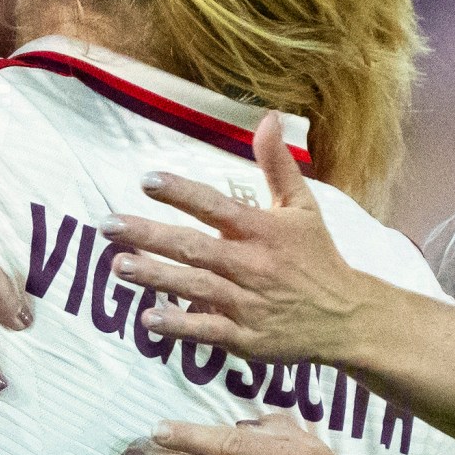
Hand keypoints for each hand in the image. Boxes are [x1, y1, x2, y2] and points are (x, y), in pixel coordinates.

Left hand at [99, 114, 385, 366]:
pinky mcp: (246, 338)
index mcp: (263, 230)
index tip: (146, 180)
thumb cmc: (317, 257)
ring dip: (156, 276)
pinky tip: (147, 319)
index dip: (182, 193)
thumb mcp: (303, 206)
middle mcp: (252, 265)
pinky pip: (208, 330)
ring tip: (119, 265)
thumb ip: (278, 164)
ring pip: (195, 286)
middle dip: (149, 235)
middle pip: (195, 247)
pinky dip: (179, 325)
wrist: (346, 316)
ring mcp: (248, 303)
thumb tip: (268, 117)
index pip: (216, 206)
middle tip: (108, 225)